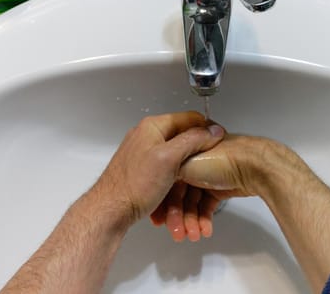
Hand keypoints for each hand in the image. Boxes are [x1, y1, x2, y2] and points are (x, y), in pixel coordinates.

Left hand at [94, 111, 224, 225]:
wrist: (110, 210)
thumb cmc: (134, 185)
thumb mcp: (169, 158)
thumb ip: (192, 141)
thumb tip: (213, 130)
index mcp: (153, 126)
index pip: (189, 118)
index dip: (207, 129)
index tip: (219, 142)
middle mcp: (147, 137)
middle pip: (183, 139)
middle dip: (197, 155)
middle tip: (208, 167)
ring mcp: (144, 154)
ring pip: (176, 158)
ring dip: (187, 172)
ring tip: (194, 187)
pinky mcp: (143, 170)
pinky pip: (166, 172)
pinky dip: (174, 182)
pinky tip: (177, 194)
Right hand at [150, 135, 284, 240]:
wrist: (253, 166)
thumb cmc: (221, 159)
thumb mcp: (183, 163)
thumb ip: (167, 171)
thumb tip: (158, 180)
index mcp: (183, 150)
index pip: (166, 179)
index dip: (162, 199)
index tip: (158, 217)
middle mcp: (194, 161)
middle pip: (179, 193)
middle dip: (177, 215)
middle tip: (177, 232)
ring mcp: (208, 175)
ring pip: (193, 202)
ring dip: (191, 220)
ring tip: (193, 235)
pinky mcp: (220, 187)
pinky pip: (207, 205)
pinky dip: (204, 218)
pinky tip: (204, 230)